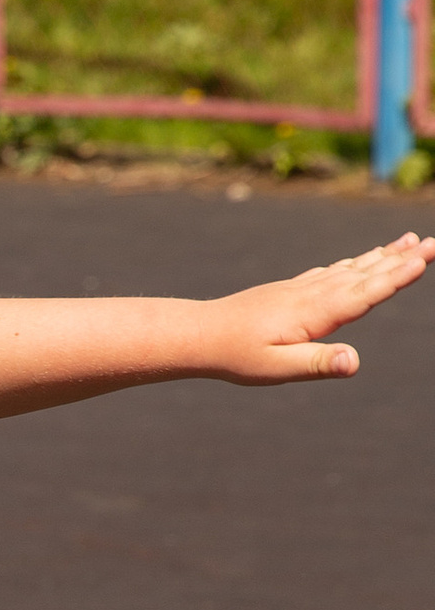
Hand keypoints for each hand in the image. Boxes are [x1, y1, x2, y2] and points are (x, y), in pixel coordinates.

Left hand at [194, 230, 427, 380]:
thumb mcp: (277, 369)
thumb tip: (355, 363)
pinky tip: (358, 261)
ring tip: (408, 241)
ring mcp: (300, 289)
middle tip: (433, 242)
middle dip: (400, 259)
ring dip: (381, 256)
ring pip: (350, 269)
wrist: (198, 335)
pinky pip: (330, 272)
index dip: (396, 278)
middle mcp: (311, 295)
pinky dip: (352, 263)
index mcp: (314, 313)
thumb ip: (318, 364)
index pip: (364, 294)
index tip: (423, 259)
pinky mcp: (289, 291)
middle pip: (364, 274)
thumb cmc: (236, 357)